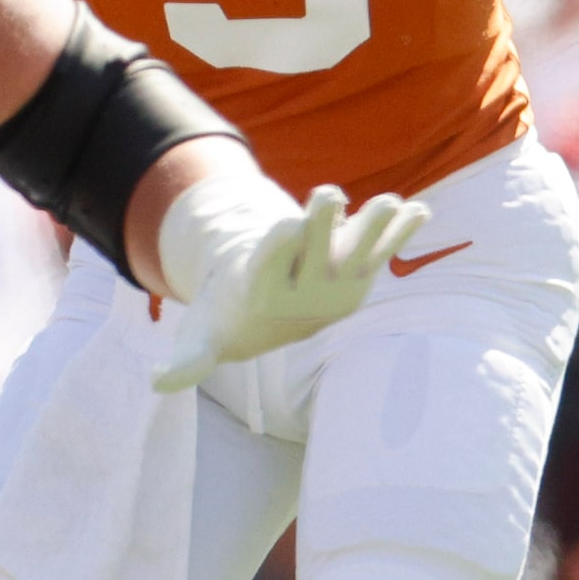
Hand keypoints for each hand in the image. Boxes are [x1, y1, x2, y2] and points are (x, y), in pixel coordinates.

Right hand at [154, 179, 428, 393]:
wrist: (265, 323)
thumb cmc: (222, 316)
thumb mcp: (199, 334)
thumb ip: (188, 359)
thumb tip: (158, 385)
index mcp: (264, 294)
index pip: (273, 265)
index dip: (280, 245)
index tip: (285, 226)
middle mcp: (306, 293)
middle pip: (316, 252)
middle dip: (324, 225)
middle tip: (330, 194)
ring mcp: (336, 284)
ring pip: (358, 253)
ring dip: (377, 228)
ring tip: (394, 204)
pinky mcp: (355, 275)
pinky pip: (381, 252)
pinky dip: (401, 233)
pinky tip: (420, 212)